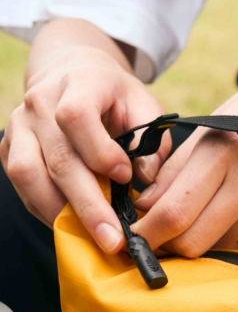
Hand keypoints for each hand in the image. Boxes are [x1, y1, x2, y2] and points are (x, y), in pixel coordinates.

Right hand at [1, 20, 162, 251]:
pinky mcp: (9, 147)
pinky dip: (47, 210)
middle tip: (113, 239)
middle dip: (88, 205)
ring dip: (61, 212)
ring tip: (90, 239)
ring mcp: (20, 125)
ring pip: (29, 175)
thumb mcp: (142, 105)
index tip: (126, 177)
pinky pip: (22, 185)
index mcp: (78, 83)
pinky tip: (73, 227)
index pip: (76, 117)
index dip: (101, 153)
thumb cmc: (114, 96)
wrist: (72, 72)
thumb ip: (151, 141)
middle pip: (57, 159)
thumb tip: (146, 179)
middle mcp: (40, 102)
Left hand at [132, 53, 237, 255]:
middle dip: (171, 244)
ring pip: (223, 244)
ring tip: (209, 210)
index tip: (133, 237)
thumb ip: (181, 166)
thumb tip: (146, 206)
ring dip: (207, 235)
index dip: (146, 233)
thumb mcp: (222, 119)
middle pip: (194, 241)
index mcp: (226, 148)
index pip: (173, 212)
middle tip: (160, 236)